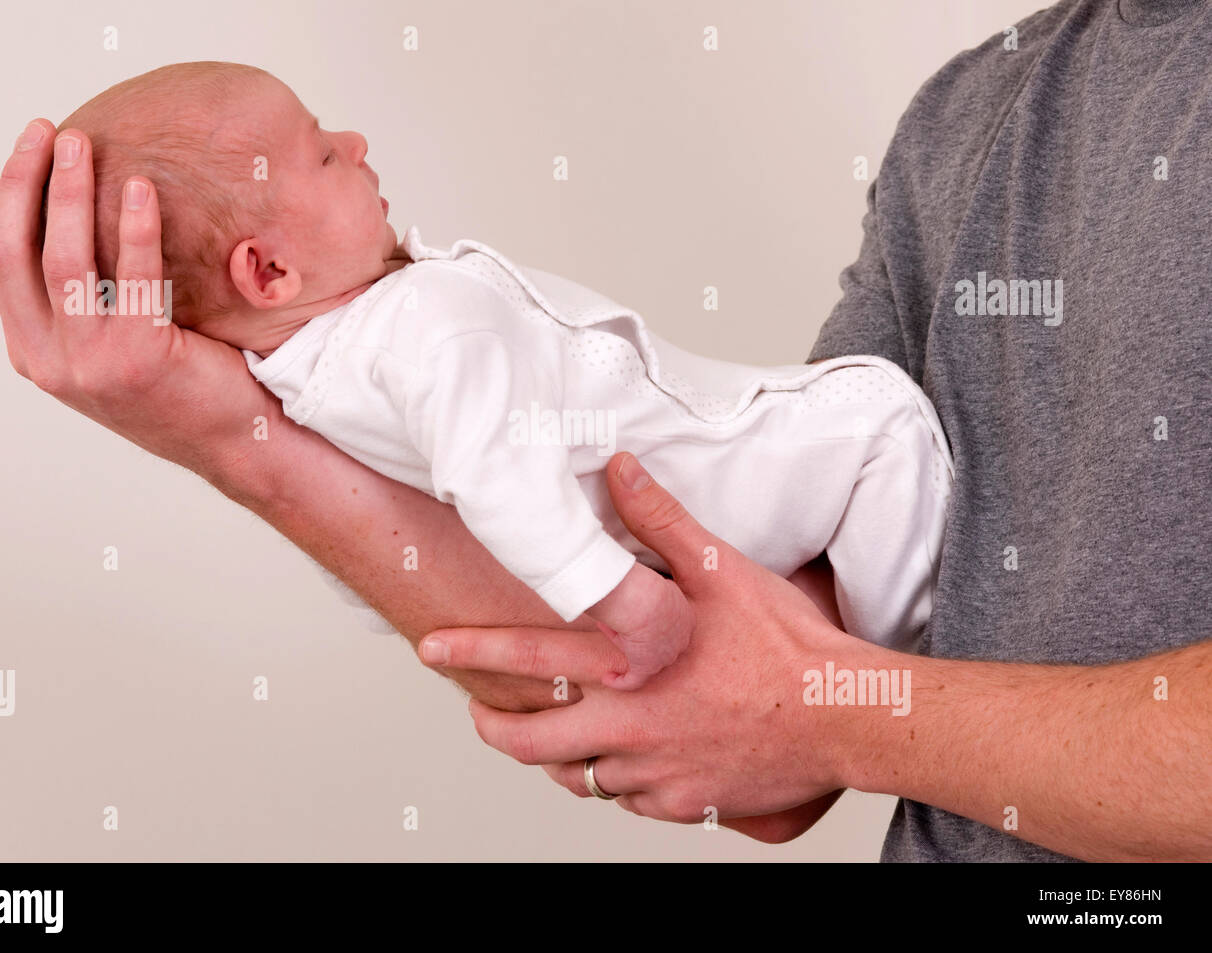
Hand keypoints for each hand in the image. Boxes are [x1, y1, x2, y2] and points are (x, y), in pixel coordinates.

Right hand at [0, 120, 279, 482]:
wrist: (235, 439)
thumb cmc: (185, 381)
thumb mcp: (113, 342)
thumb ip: (86, 297)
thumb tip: (88, 207)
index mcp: (34, 351)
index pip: (3, 260)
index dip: (11, 197)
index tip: (32, 146)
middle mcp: (50, 362)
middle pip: (16, 253)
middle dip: (28, 182)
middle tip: (52, 130)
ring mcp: (89, 365)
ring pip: (65, 260)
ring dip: (71, 194)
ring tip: (86, 145)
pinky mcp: (138, 360)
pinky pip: (132, 278)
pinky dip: (136, 228)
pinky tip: (143, 190)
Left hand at [421, 451, 875, 826]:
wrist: (846, 719)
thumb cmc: (787, 647)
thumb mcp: (719, 570)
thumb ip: (660, 519)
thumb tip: (619, 467)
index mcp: (628, 672)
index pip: (528, 665)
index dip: (471, 655)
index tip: (431, 649)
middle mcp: (630, 731)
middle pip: (530, 746)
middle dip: (496, 729)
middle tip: (484, 714)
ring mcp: (655, 776)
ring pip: (579, 778)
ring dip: (561, 755)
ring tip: (558, 731)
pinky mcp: (685, 804)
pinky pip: (629, 802)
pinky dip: (618, 780)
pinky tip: (630, 756)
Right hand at [585, 561, 694, 689]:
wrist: (646, 601)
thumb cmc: (647, 587)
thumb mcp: (657, 585)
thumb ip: (652, 590)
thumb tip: (635, 586)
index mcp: (686, 619)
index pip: (673, 627)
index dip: (655, 625)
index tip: (642, 624)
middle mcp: (680, 641)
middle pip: (662, 645)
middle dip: (645, 641)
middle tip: (626, 633)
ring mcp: (666, 656)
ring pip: (647, 659)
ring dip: (630, 654)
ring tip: (614, 649)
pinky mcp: (648, 667)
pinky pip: (634, 680)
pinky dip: (621, 681)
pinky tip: (608, 678)